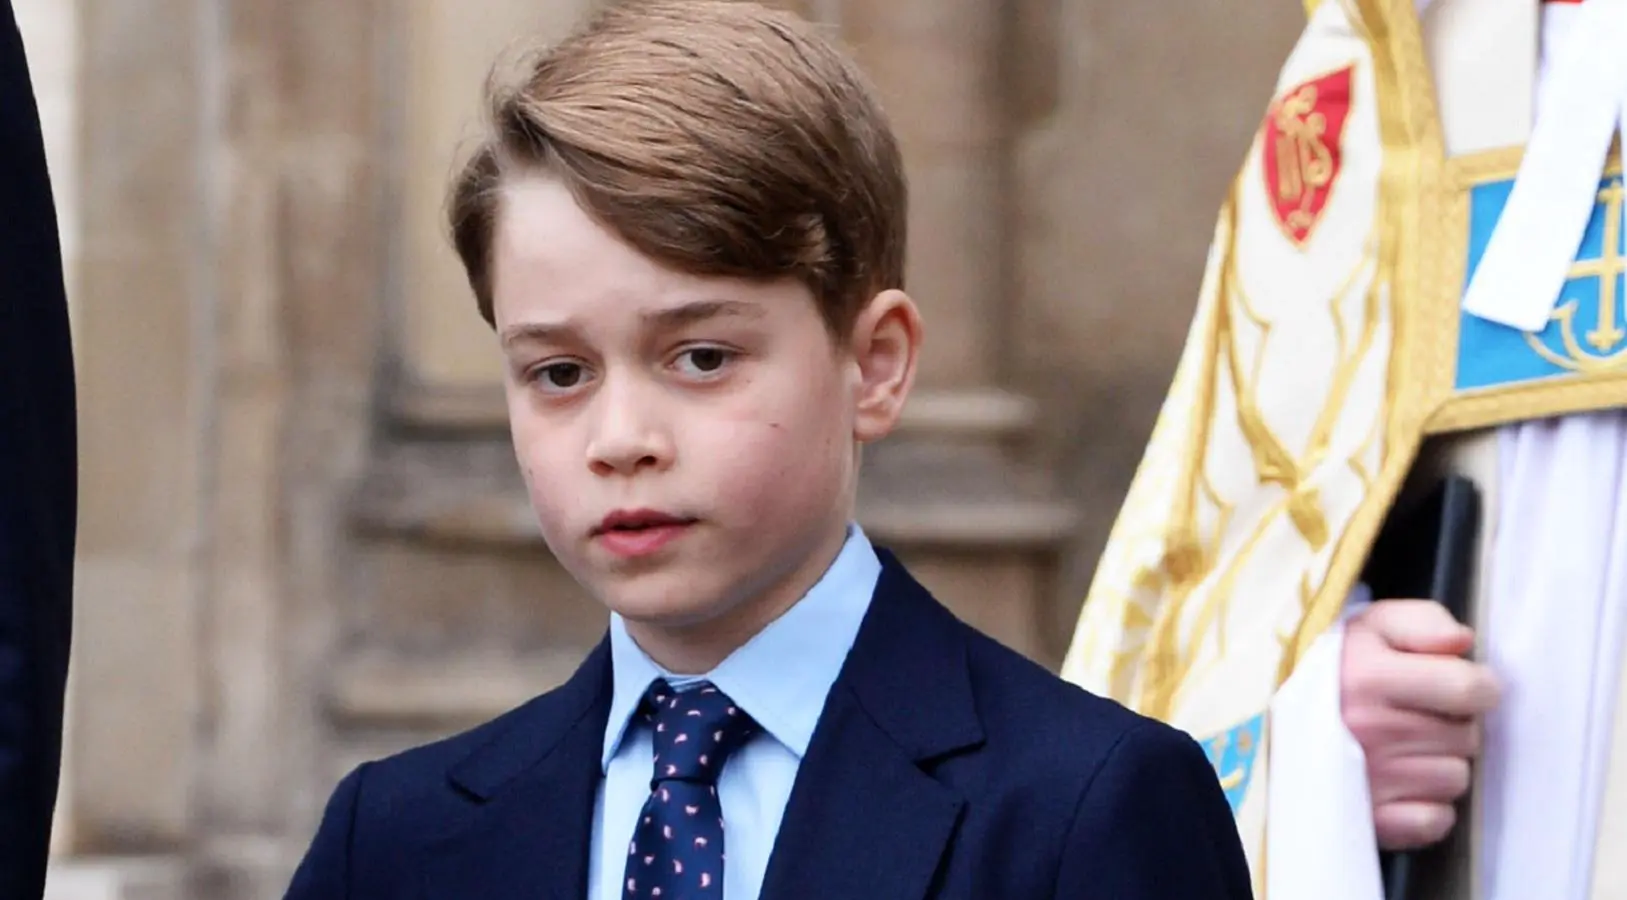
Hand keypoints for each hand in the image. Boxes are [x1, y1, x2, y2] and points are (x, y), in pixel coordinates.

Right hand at [1340, 600, 1500, 849]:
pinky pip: (1435, 820)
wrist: (1274, 717)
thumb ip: (1423, 621)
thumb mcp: (1372, 625)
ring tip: (1409, 747)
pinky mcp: (1369, 819)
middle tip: (1422, 715)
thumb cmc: (1336, 666)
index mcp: (1368, 676)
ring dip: (1442, 763)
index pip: (1470, 690)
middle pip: (1468, 737)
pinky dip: (1429, 807)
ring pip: (1455, 778)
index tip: (1463, 685)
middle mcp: (1369, 729)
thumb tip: (1463, 642)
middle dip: (1456, 723)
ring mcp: (1369, 778)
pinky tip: (1404, 783)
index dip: (1479, 686)